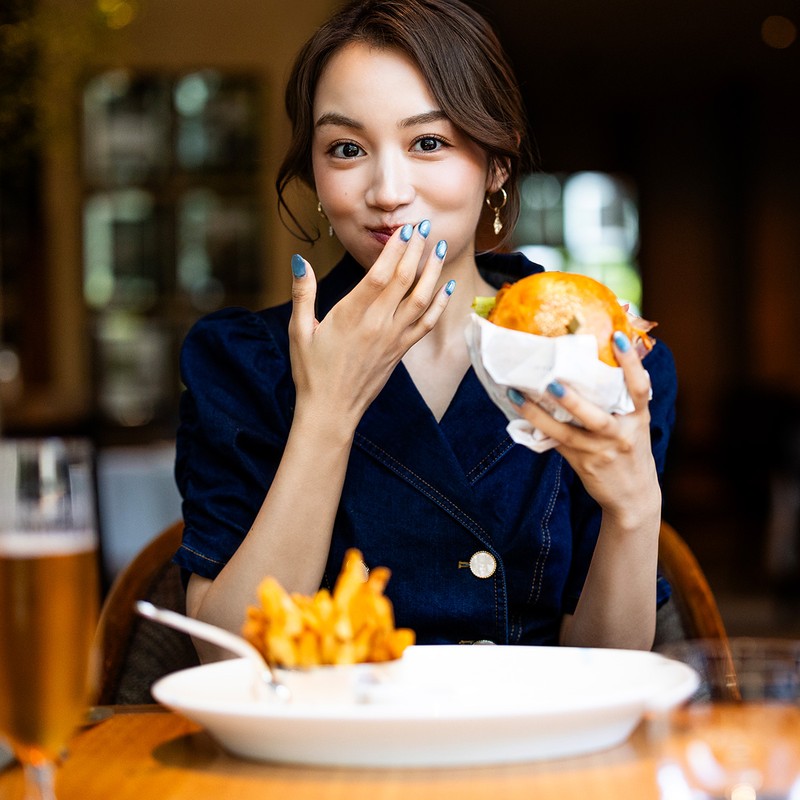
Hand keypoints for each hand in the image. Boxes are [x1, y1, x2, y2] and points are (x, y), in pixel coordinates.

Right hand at [288, 223, 451, 429]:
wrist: (331, 411)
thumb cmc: (311, 371)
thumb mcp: (299, 331)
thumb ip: (303, 294)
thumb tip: (300, 260)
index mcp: (350, 316)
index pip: (380, 275)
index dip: (395, 250)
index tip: (405, 229)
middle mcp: (376, 325)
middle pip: (404, 280)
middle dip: (416, 250)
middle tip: (424, 226)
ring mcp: (392, 339)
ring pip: (420, 299)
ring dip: (432, 272)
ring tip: (440, 248)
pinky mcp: (400, 351)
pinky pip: (425, 324)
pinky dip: (438, 305)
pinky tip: (445, 288)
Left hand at [508, 332, 659, 527]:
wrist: (633, 496)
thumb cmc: (629, 450)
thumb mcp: (634, 424)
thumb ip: (619, 399)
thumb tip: (593, 362)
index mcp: (637, 418)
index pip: (639, 387)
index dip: (631, 362)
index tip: (618, 337)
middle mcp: (620, 434)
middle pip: (596, 417)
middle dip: (573, 401)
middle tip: (551, 383)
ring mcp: (599, 451)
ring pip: (566, 433)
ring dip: (539, 415)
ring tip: (518, 395)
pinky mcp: (582, 463)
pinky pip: (556, 442)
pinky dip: (537, 427)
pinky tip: (519, 412)